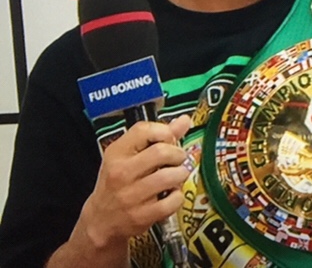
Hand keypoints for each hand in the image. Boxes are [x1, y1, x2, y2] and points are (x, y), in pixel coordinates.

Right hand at [76, 116, 191, 251]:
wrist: (100, 220)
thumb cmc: (117, 182)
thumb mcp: (128, 156)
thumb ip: (157, 137)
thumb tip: (185, 120)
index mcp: (117, 153)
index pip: (145, 130)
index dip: (165, 132)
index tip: (169, 140)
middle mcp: (121, 173)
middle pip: (162, 152)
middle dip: (178, 154)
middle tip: (177, 160)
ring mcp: (131, 196)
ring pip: (171, 176)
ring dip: (180, 174)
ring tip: (175, 177)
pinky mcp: (142, 215)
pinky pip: (174, 201)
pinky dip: (178, 196)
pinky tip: (170, 195)